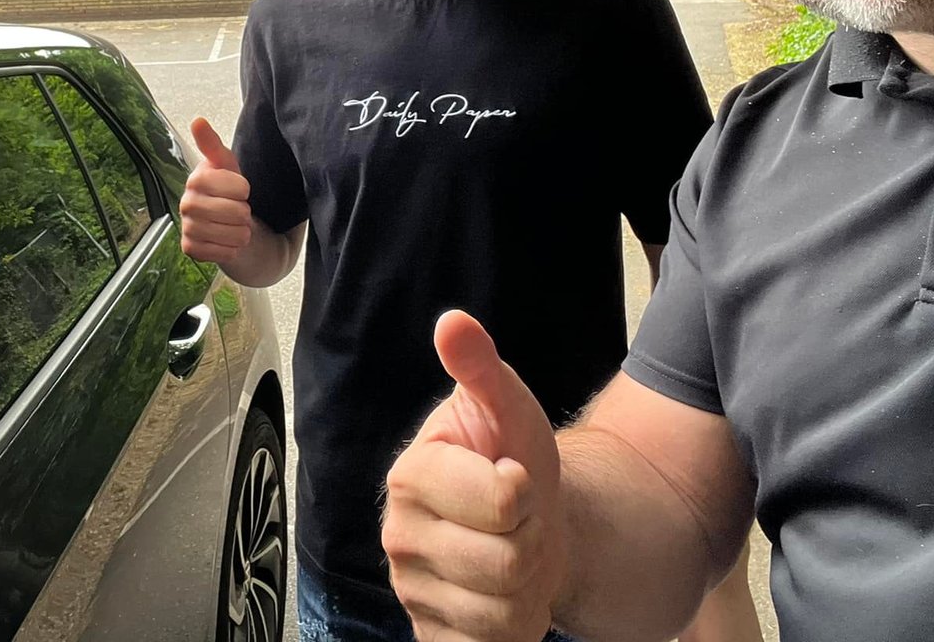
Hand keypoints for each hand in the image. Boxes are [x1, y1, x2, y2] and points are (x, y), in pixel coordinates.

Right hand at [178, 117, 253, 262]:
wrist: (228, 224)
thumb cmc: (229, 190)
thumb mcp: (227, 165)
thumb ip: (213, 144)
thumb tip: (197, 120)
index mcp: (196, 179)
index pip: (237, 187)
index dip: (245, 190)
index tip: (242, 190)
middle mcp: (186, 202)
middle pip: (234, 212)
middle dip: (244, 213)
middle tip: (239, 210)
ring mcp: (186, 226)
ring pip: (230, 234)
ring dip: (241, 232)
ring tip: (237, 226)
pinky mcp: (190, 248)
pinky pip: (221, 253)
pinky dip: (232, 249)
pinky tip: (228, 241)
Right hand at [383, 311, 566, 641]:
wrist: (522, 524)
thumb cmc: (511, 458)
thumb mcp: (506, 406)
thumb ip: (479, 367)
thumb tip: (453, 322)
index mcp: (411, 475)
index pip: (504, 501)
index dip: (527, 490)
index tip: (513, 474)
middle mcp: (400, 536)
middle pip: (509, 563)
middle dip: (534, 540)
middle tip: (519, 521)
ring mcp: (412, 592)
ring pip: (505, 613)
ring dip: (529, 588)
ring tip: (513, 554)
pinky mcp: (430, 636)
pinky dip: (514, 628)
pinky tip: (501, 594)